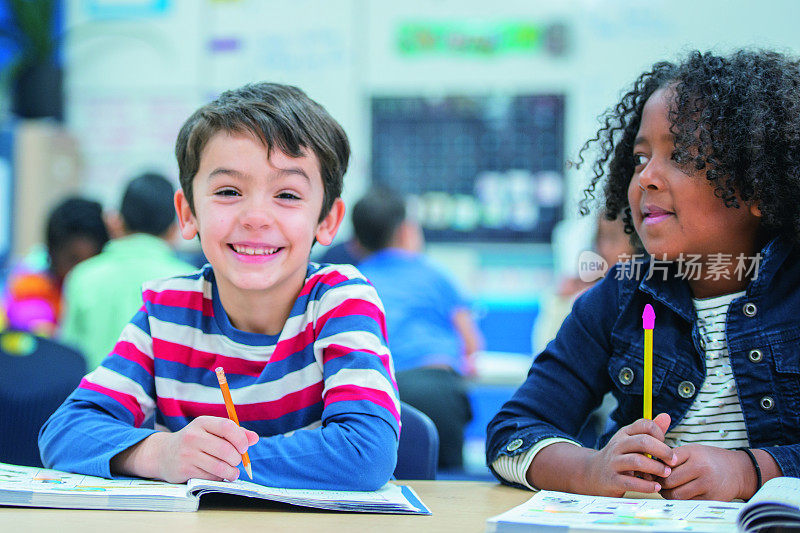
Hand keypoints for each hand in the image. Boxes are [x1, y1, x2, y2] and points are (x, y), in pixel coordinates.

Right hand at [112, 416, 258, 482]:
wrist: (164, 454)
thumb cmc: (195, 442)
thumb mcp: (212, 431)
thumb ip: (235, 433)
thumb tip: (255, 438)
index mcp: (203, 422)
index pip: (227, 427)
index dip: (241, 438)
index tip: (244, 447)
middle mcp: (193, 436)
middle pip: (226, 449)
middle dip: (236, 459)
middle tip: (236, 461)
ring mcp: (187, 454)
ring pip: (219, 466)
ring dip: (231, 472)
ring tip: (232, 472)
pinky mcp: (184, 470)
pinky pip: (210, 477)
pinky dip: (219, 478)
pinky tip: (218, 475)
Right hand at [582, 413, 675, 496]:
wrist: (594, 472)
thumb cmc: (619, 456)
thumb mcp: (631, 440)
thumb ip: (650, 430)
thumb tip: (667, 416)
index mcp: (624, 433)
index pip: (644, 425)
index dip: (660, 433)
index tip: (666, 444)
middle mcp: (618, 445)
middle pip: (643, 441)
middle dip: (663, 451)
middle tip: (672, 461)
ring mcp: (614, 462)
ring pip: (637, 461)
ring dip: (656, 468)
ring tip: (666, 473)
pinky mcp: (612, 479)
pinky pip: (631, 482)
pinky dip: (647, 486)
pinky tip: (656, 487)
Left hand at [659, 444, 753, 500]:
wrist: (738, 471)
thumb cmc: (709, 460)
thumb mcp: (692, 450)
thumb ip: (672, 456)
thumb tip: (649, 465)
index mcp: (693, 453)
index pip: (665, 462)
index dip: (656, 467)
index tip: (652, 469)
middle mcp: (700, 468)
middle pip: (669, 480)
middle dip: (660, 483)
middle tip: (657, 482)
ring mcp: (707, 485)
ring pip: (676, 494)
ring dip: (667, 493)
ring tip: (666, 489)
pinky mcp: (711, 499)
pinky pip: (687, 502)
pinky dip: (679, 500)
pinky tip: (678, 494)